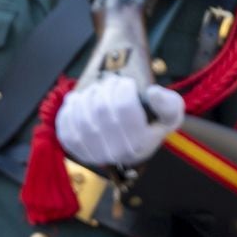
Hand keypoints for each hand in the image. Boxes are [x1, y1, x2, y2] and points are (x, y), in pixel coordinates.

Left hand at [56, 73, 184, 167]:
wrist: (134, 147)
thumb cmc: (152, 125)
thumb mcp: (171, 114)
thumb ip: (168, 103)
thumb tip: (152, 92)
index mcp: (140, 143)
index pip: (124, 107)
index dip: (122, 87)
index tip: (125, 81)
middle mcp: (115, 153)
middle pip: (101, 110)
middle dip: (104, 88)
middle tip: (109, 82)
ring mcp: (94, 155)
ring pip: (81, 118)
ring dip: (85, 96)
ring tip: (94, 89)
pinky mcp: (77, 153)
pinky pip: (65, 131)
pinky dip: (67, 111)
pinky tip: (75, 101)